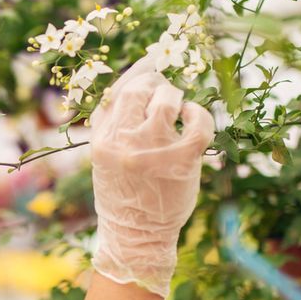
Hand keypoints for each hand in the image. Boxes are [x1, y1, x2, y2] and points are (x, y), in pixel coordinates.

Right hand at [89, 58, 214, 297]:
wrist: (135, 236)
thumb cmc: (122, 194)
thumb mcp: (104, 158)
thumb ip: (111, 125)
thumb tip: (131, 84)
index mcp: (102, 139)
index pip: (117, 90)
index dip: (137, 72)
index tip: (151, 63)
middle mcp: (124, 141)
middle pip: (139, 88)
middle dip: (156, 82)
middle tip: (166, 90)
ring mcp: (153, 150)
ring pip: (167, 98)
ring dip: (175, 96)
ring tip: (178, 108)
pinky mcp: (182, 159)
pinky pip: (197, 121)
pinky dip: (198, 114)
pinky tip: (193, 119)